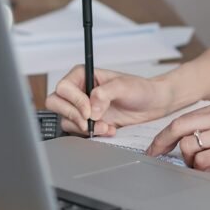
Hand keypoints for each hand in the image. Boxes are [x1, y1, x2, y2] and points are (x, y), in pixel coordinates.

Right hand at [45, 65, 173, 136]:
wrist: (153, 104)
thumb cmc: (140, 89)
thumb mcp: (123, 86)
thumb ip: (104, 93)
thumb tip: (91, 107)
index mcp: (83, 75)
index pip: (63, 88)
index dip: (73, 101)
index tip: (89, 110)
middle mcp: (79, 91)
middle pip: (56, 103)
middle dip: (73, 116)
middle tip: (90, 121)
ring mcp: (82, 107)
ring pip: (66, 120)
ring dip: (85, 127)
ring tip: (105, 126)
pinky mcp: (89, 122)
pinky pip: (78, 131)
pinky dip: (92, 134)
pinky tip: (108, 129)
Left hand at [146, 99, 209, 174]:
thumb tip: (196, 139)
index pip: (184, 117)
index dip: (165, 133)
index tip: (157, 145)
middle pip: (179, 127)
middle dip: (162, 144)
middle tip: (156, 157)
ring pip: (189, 146)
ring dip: (188, 160)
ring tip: (199, 167)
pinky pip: (203, 161)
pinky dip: (200, 169)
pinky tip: (209, 171)